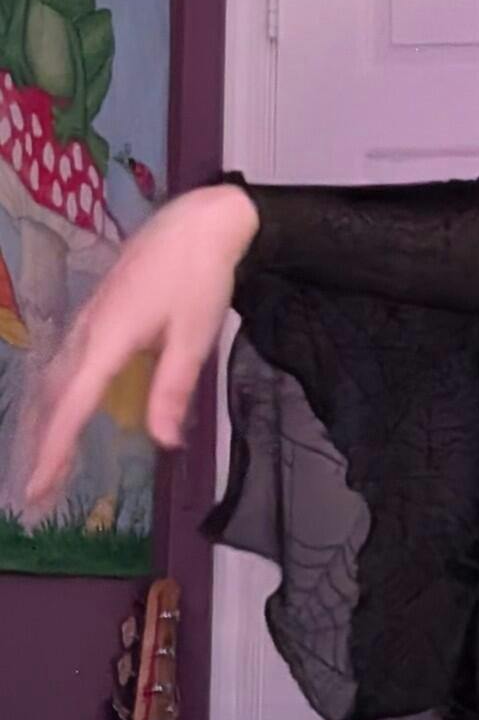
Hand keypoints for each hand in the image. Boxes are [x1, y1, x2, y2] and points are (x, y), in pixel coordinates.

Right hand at [20, 180, 257, 509]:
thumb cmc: (199, 279)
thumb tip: (163, 442)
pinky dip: (60, 399)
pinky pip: (67, 366)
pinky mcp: (97, 318)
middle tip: (38, 494)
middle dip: (44, 447)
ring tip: (48, 466)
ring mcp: (88, 323)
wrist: (196, 225)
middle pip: (53, 398)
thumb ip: (174, 389)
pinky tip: (64, 416)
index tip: (39, 487)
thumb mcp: (194, 338)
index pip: (71, 405)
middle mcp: (87, 332)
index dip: (54, 449)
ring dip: (47, 425)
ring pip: (55, 382)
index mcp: (108, 338)